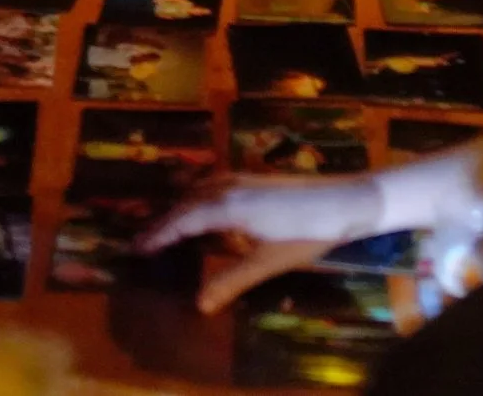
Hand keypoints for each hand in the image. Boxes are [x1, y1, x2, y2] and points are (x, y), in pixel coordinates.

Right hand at [138, 174, 386, 315]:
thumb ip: (231, 281)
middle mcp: (227, 186)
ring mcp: (242, 178)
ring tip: (167, 230)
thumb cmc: (306, 233)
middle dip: (164, 222)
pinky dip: (197, 201)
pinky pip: (212, 187)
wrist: (346, 201)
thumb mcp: (268, 263)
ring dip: (180, 209)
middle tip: (143, 243)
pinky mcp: (254, 178)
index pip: (181, 220)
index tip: (135, 249)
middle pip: (185, 203)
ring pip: (199, 192)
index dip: (157, 235)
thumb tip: (199, 305)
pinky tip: (204, 213)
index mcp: (225, 205)